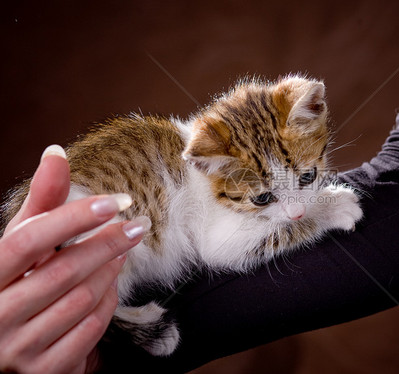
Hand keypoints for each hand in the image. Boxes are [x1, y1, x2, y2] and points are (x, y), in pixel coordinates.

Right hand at [0, 146, 145, 373]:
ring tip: (123, 251)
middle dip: (107, 243)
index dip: (72, 219)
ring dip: (110, 271)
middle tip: (137, 224)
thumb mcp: (21, 244)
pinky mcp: (43, 369)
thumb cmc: (16, 282)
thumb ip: (41, 204)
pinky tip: (113, 283)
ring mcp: (17, 347)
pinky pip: (89, 330)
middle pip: (62, 271)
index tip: (114, 201)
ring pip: (81, 300)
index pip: (27, 241)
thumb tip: (56, 153)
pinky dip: (108, 303)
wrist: (7, 346)